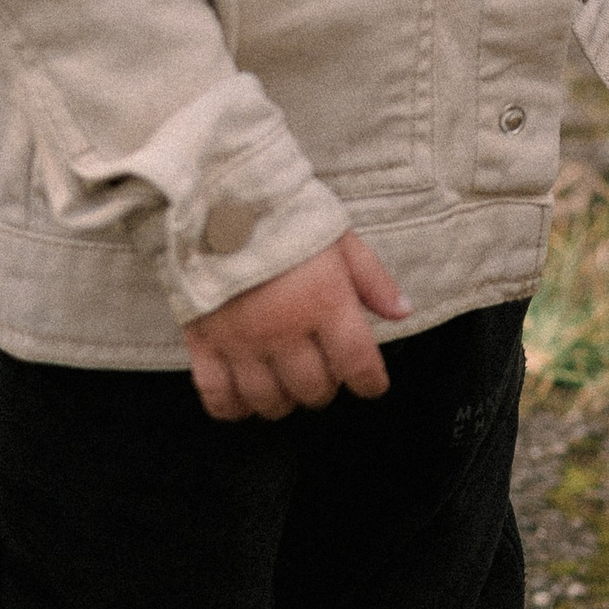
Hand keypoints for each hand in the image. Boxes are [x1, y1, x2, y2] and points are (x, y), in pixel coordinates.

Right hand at [185, 233, 411, 421]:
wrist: (220, 201)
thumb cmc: (285, 217)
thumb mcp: (341, 239)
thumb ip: (373, 280)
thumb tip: (403, 311)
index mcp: (324, 302)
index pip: (357, 363)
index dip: (371, 382)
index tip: (372, 385)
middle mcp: (284, 330)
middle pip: (314, 389)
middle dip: (327, 387)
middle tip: (326, 372)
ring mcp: (242, 342)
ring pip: (270, 400)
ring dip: (285, 400)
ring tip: (288, 383)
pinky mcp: (205, 344)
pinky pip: (219, 397)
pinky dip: (235, 407)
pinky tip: (245, 398)